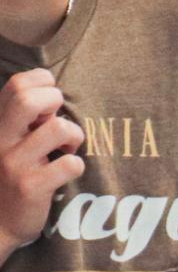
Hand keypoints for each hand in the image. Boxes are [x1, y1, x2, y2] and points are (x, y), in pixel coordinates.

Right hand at [0, 69, 83, 253]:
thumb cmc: (10, 175)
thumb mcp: (8, 140)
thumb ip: (23, 117)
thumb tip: (53, 94)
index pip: (18, 84)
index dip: (43, 85)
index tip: (51, 104)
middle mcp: (0, 139)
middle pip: (30, 99)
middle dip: (56, 102)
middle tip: (58, 122)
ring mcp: (14, 163)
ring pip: (59, 128)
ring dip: (75, 136)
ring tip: (67, 149)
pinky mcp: (31, 186)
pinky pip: (70, 164)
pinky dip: (77, 165)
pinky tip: (67, 172)